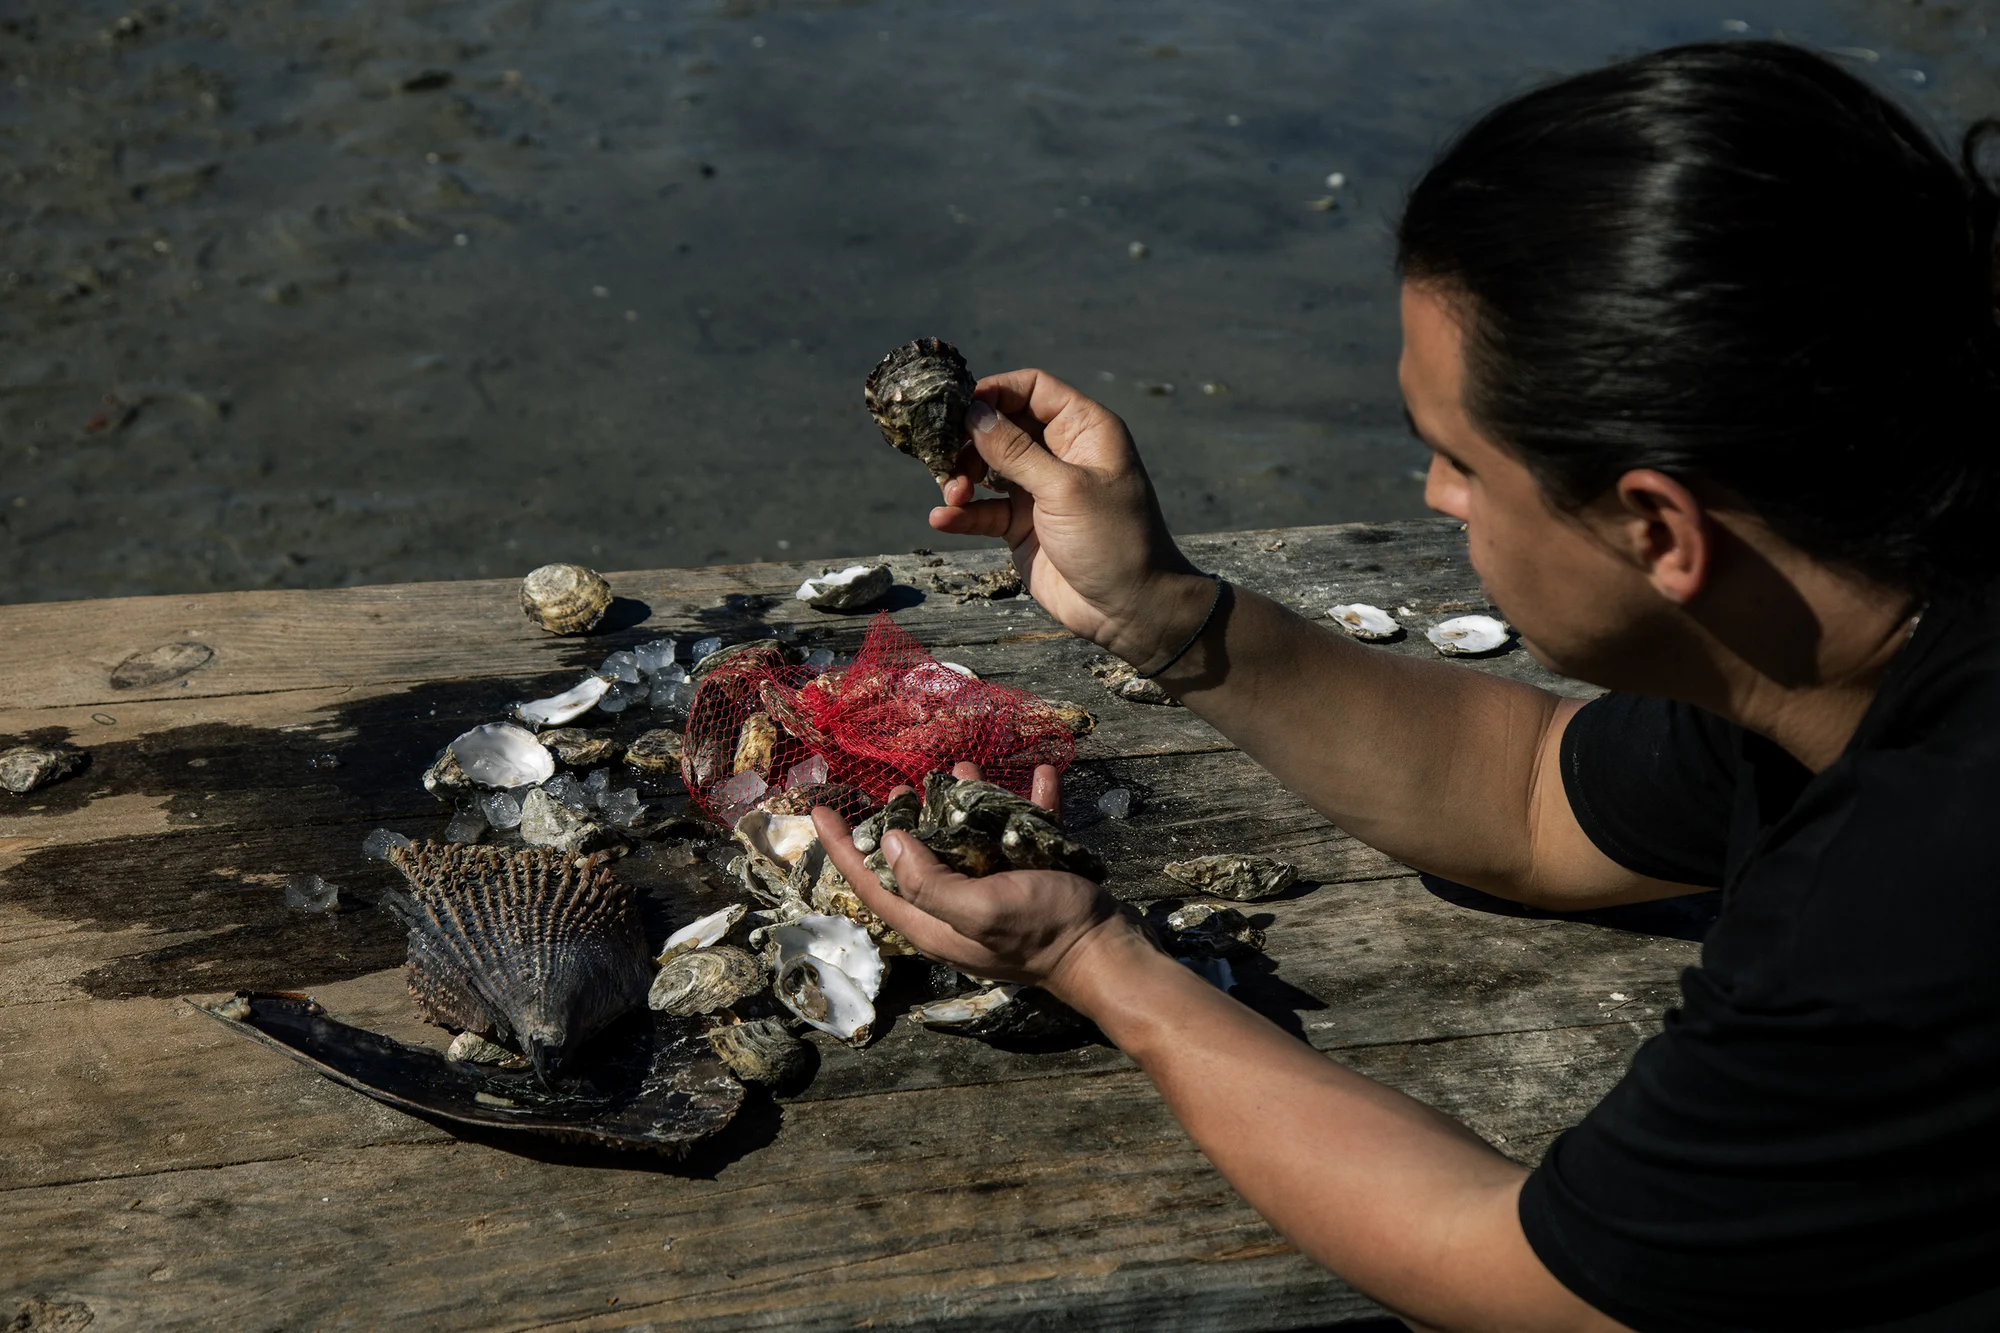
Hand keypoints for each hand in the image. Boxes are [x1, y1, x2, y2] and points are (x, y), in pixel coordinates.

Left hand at [811, 761, 1146, 992]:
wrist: (1109, 951)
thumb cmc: (1043, 933)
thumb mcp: (980, 909)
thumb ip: (930, 882)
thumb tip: (891, 842)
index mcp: (933, 922)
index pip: (872, 883)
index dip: (842, 847)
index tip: (820, 809)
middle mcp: (956, 908)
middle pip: (915, 859)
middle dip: (903, 820)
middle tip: (898, 785)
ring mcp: (994, 893)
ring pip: (966, 840)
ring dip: (964, 803)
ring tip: (962, 772)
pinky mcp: (1030, 878)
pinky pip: (1021, 833)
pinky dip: (1029, 805)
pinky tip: (1042, 777)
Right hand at [931, 369, 1212, 667]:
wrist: (1129, 610)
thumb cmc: (1113, 541)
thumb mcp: (1064, 490)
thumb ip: (1016, 451)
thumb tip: (975, 413)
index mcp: (1084, 430)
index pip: (1033, 389)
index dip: (996, 392)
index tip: (961, 407)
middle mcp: (1060, 453)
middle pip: (1003, 425)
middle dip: (971, 438)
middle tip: (947, 458)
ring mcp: (1039, 490)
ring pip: (987, 467)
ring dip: (962, 476)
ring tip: (952, 494)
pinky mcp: (1021, 526)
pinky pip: (983, 510)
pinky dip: (962, 513)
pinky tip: (942, 520)